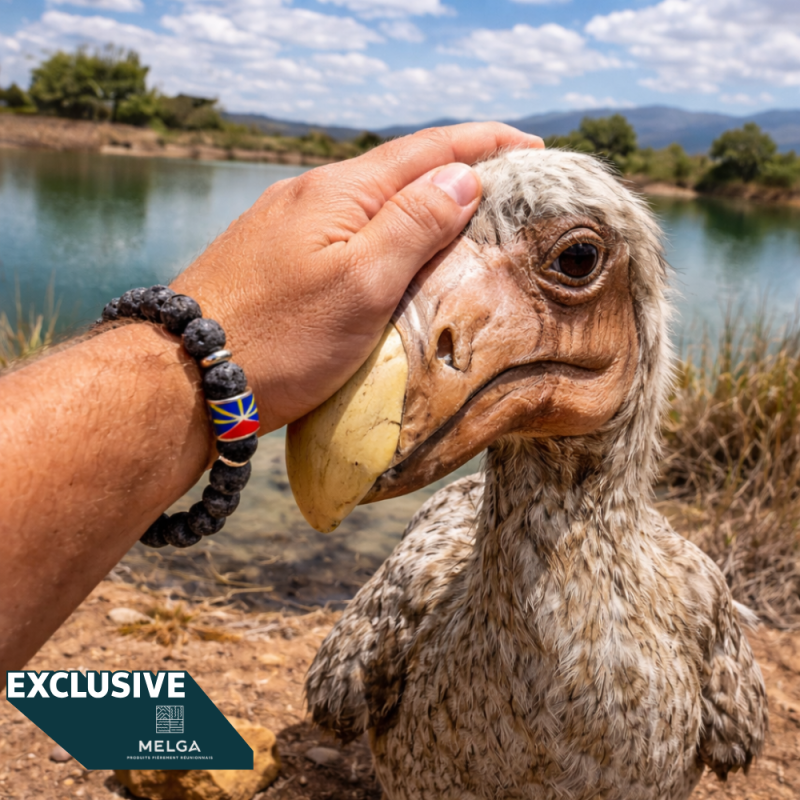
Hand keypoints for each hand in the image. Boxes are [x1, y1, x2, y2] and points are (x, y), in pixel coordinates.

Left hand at [172, 123, 542, 430]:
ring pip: (370, 205)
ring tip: (463, 223)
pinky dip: (385, 236)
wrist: (183, 380)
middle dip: (457, 171)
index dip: (484, 145)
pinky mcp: (274, 261)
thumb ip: (412, 224)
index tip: (533, 150)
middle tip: (508, 188)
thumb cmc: (278, 338)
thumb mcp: (360, 283)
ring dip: (421, 205)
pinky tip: (395, 257)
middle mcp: (311, 198)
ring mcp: (287, 229)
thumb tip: (462, 175)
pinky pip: (344, 235)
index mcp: (339, 194)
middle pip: (399, 171)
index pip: (427, 150)